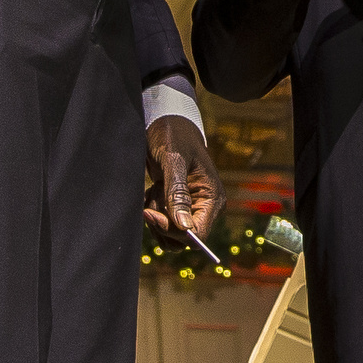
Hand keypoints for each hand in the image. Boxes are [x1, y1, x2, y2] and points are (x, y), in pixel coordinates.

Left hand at [145, 114, 218, 238]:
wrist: (165, 124)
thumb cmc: (173, 136)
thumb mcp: (173, 161)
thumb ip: (177, 193)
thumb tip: (184, 227)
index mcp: (212, 198)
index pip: (197, 234)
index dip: (173, 230)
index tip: (150, 213)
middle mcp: (205, 208)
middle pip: (182, 238)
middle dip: (162, 222)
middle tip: (152, 193)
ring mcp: (191, 209)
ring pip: (170, 236)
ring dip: (155, 217)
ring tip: (153, 189)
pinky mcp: (177, 207)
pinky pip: (162, 226)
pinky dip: (152, 212)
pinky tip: (151, 190)